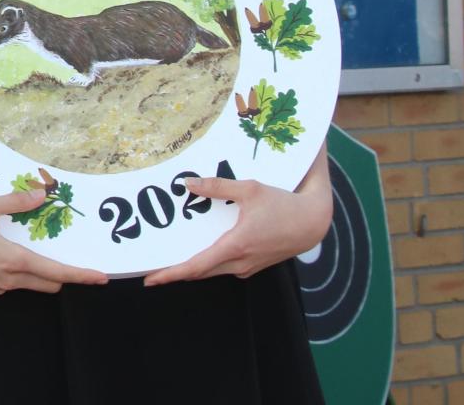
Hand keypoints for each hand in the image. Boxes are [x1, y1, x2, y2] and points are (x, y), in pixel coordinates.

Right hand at [0, 186, 108, 295]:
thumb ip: (16, 202)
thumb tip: (42, 194)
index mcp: (15, 260)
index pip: (58, 273)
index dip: (81, 275)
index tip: (101, 277)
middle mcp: (10, 278)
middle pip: (50, 284)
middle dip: (65, 275)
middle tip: (75, 261)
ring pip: (33, 285)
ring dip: (45, 275)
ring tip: (47, 257)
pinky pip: (15, 284)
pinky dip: (24, 275)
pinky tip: (15, 257)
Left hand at [142, 160, 330, 285]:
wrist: (312, 222)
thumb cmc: (283, 204)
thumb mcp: (249, 189)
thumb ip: (216, 186)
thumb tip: (187, 184)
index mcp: (236, 246)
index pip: (196, 267)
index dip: (171, 274)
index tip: (151, 279)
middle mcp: (240, 262)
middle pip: (200, 272)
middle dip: (175, 272)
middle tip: (151, 271)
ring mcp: (248, 266)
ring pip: (213, 270)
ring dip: (192, 267)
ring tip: (169, 261)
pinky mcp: (254, 264)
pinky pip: (225, 267)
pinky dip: (209, 262)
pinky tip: (200, 251)